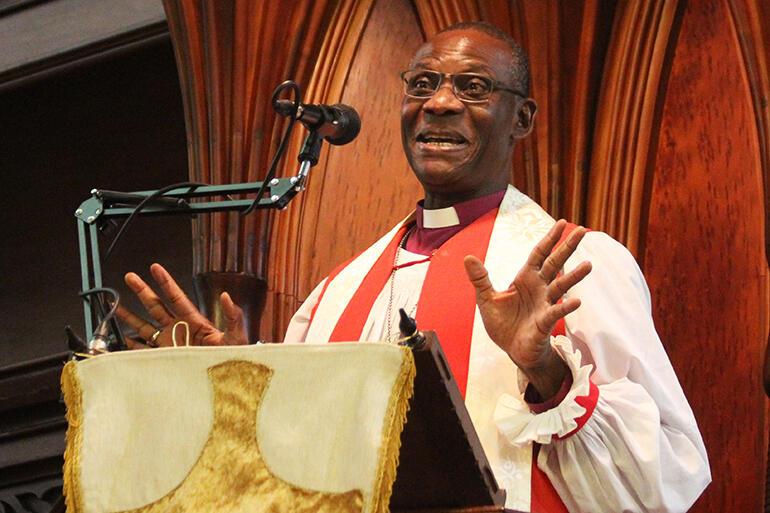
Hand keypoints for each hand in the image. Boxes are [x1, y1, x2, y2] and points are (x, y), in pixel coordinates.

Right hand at [116, 263, 247, 348]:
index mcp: (194, 321)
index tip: (154, 268)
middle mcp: (178, 330)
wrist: (229, 380)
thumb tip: (227, 296)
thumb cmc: (235, 357)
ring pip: (145, 327)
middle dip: (142, 291)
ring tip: (115, 306)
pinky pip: (144, 351)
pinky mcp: (165, 360)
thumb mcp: (236, 334)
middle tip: (130, 277)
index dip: (165, 282)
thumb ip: (232, 315)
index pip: (176, 297)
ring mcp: (170, 344)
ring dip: (131, 316)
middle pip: (156, 306)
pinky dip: (131, 346)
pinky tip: (121, 340)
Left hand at [463, 220, 591, 398]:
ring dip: (574, 276)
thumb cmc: (503, 324)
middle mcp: (539, 288)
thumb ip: (480, 278)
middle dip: (567, 248)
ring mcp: (545, 304)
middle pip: (555, 263)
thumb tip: (468, 257)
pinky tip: (577, 301)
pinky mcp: (545, 322)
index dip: (549, 239)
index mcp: (525, 278)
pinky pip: (556, 312)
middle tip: (582, 231)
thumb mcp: (486, 298)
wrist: (512, 350)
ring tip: (589, 265)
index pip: (539, 254)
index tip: (561, 222)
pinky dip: (566, 308)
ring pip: (561, 286)